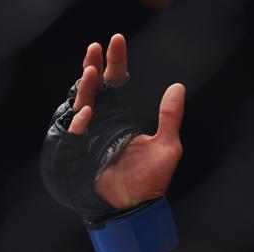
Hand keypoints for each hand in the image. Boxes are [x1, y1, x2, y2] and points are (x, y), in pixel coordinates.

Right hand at [69, 34, 185, 208]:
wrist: (137, 207)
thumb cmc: (150, 180)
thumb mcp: (168, 147)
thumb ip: (170, 118)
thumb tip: (178, 87)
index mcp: (122, 115)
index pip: (116, 81)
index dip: (115, 61)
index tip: (116, 41)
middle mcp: (104, 120)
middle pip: (95, 87)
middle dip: (92, 66)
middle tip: (95, 49)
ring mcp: (90, 135)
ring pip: (81, 104)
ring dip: (85, 88)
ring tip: (90, 73)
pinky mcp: (81, 152)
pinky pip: (75, 134)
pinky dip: (79, 122)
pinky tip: (86, 113)